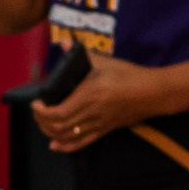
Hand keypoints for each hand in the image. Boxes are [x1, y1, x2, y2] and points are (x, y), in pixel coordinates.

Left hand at [31, 54, 166, 151]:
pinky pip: (82, 143)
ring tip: (43, 123)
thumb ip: (81, 55)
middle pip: (60, 127)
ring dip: (51, 133)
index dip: (43, 112)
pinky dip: (66, 146)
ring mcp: (99, 125)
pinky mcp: (104, 131)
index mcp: (90, 95)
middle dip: (43, 122)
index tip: (35, 103)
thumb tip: (63, 43)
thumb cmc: (129, 75)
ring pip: (68, 137)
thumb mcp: (105, 62)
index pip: (60, 112)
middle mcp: (92, 113)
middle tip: (37, 112)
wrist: (153, 93)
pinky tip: (55, 144)